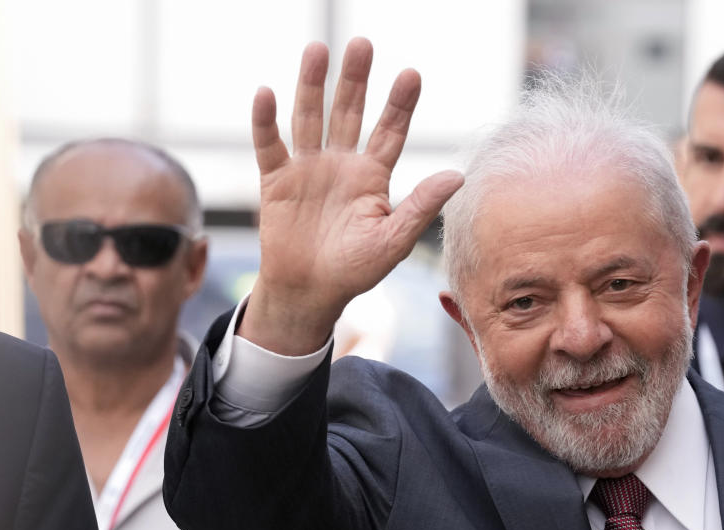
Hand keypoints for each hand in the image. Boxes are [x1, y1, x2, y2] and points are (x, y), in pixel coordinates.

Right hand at [242, 38, 463, 354]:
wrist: (310, 292)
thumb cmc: (356, 270)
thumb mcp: (394, 240)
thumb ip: (421, 206)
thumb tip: (457, 175)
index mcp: (373, 176)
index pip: (390, 131)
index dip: (400, 104)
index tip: (412, 74)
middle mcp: (342, 164)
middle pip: (350, 112)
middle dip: (356, 79)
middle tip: (362, 44)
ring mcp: (308, 168)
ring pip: (311, 117)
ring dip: (312, 85)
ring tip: (318, 49)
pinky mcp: (277, 180)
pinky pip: (270, 144)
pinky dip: (266, 121)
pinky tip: (268, 94)